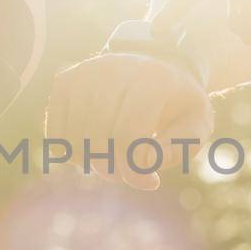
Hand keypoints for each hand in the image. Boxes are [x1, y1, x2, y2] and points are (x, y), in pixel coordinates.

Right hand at [45, 53, 212, 189]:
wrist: (155, 69)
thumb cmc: (176, 105)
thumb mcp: (195, 126)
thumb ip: (178, 149)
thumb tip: (146, 163)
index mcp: (152, 78)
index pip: (129, 135)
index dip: (136, 169)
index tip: (151, 181)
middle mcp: (114, 68)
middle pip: (98, 138)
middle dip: (113, 168)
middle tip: (128, 174)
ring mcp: (85, 72)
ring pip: (74, 138)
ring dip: (91, 163)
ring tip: (112, 161)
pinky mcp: (64, 80)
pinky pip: (55, 132)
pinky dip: (71, 152)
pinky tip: (92, 149)